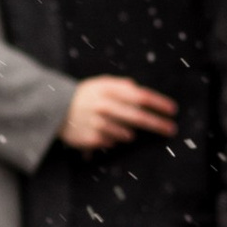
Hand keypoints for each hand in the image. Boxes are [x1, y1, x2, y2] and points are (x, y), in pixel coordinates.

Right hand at [61, 75, 178, 152]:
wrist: (54, 110)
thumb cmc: (84, 96)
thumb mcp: (100, 84)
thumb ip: (120, 85)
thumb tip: (137, 88)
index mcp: (108, 89)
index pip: (140, 96)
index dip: (159, 104)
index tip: (172, 110)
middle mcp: (104, 105)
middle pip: (139, 117)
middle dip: (158, 124)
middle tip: (171, 129)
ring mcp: (97, 123)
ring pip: (127, 133)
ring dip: (130, 133)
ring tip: (122, 128)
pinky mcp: (91, 138)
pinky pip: (113, 142)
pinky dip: (114, 138)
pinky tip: (105, 132)